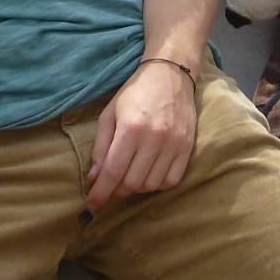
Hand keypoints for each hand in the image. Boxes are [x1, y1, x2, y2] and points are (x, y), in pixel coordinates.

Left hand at [86, 60, 197, 209]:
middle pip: (132, 183)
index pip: (113, 171)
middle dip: (117, 189)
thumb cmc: (135, 93)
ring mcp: (173, 143)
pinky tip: (149, 173)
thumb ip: (100, 147)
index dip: (100, 193)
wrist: (170, 74)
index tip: (92, 205)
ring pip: (151, 185)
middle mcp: (154, 138)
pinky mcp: (187, 146)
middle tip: (112, 182)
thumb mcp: (110, 114)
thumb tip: (94, 178)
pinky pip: (171, 180)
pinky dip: (157, 184)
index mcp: (131, 128)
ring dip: (136, 187)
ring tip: (130, 175)